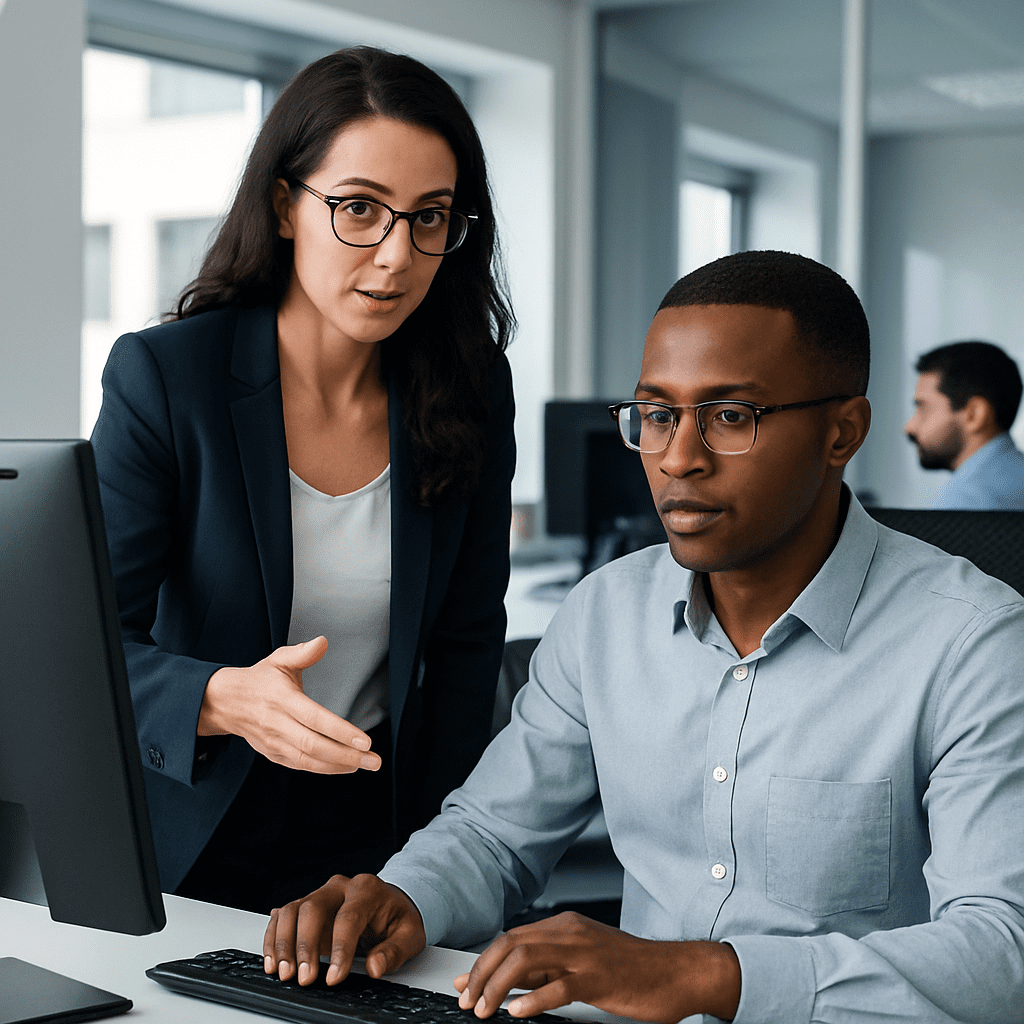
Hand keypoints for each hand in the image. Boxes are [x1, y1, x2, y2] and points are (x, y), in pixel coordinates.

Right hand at [198, 636, 381, 773]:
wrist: (225, 702)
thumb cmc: (259, 679)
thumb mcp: (278, 660)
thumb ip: (302, 653)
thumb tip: (323, 641)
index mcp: (281, 698)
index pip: (315, 719)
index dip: (341, 732)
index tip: (366, 741)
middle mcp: (276, 723)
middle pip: (314, 745)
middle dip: (347, 755)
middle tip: (374, 760)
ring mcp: (273, 742)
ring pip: (307, 760)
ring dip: (338, 766)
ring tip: (365, 765)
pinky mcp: (272, 754)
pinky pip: (299, 765)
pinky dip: (323, 769)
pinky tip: (345, 767)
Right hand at [263, 874, 425, 985]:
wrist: (391, 903)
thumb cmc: (398, 919)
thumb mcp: (409, 936)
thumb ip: (393, 952)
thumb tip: (375, 967)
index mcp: (367, 890)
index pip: (349, 917)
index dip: (340, 949)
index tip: (334, 977)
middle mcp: (340, 887)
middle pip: (313, 907)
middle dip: (305, 945)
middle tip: (303, 978)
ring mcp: (321, 894)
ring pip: (292, 910)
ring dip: (283, 942)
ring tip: (284, 973)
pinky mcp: (306, 906)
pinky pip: (282, 916)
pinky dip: (273, 938)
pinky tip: (273, 960)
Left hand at [453, 912, 740, 1022]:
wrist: (678, 971)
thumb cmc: (632, 971)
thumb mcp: (584, 962)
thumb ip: (549, 968)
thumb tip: (509, 984)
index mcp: (565, 926)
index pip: (512, 939)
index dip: (483, 962)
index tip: (464, 984)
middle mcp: (571, 933)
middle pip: (511, 945)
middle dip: (482, 973)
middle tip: (467, 1001)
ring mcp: (585, 954)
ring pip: (527, 961)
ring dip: (498, 986)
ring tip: (485, 1010)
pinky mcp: (600, 978)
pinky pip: (559, 986)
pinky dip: (533, 1000)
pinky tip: (518, 1012)